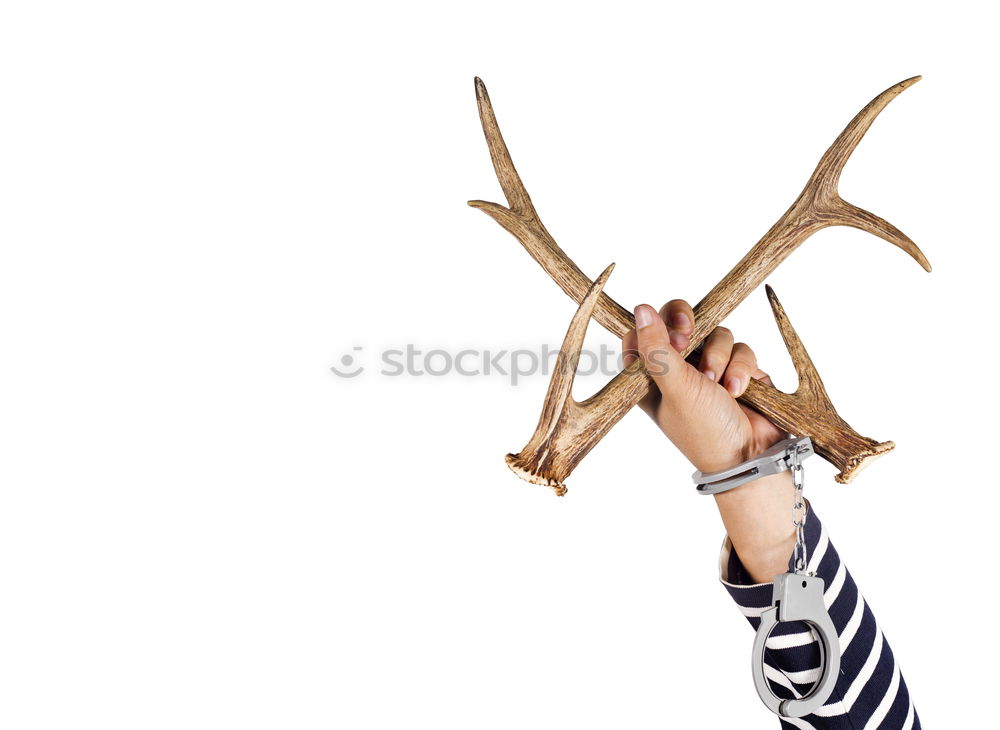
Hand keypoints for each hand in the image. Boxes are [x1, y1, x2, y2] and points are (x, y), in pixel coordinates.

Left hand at [622, 300, 785, 473]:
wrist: (750, 456)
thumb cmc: (703, 430)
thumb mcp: (674, 387)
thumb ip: (657, 347)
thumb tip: (641, 308)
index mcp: (651, 375)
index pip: (642, 333)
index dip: (653, 326)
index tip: (670, 336)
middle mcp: (678, 368)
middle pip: (678, 321)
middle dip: (687, 324)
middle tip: (689, 335)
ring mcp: (709, 367)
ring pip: (715, 333)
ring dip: (719, 357)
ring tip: (718, 386)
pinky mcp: (738, 368)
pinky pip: (740, 348)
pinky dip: (741, 367)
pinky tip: (737, 391)